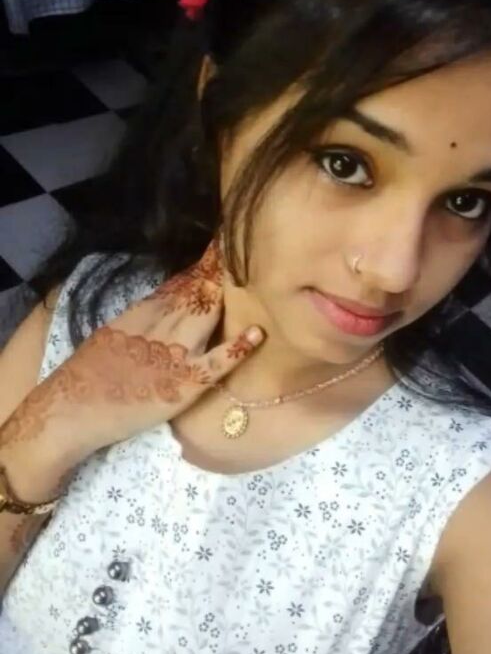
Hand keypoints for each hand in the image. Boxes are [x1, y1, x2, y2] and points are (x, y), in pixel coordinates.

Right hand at [4, 238, 264, 453]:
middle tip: (243, 249)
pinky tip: (256, 333)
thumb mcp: (114, 332)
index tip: (223, 243)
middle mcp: (160, 328)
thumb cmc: (89, 376)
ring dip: (227, 296)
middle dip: (220, 272)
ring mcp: (174, 355)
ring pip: (207, 317)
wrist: (71, 410)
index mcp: (142, 313)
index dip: (205, 264)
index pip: (181, 283)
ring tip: (252, 274)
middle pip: (197, 294)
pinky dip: (237, 348)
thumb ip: (143, 316)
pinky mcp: (183, 385)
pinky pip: (215, 364)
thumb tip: (171, 297)